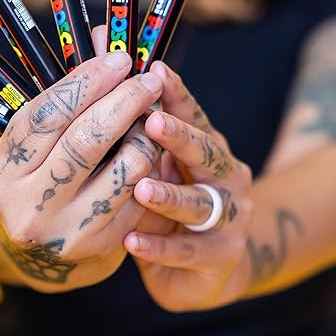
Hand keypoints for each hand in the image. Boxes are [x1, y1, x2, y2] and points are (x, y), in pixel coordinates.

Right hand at [0, 51, 162, 291]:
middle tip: (148, 80)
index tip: (120, 60)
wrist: (37, 258)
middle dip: (124, 101)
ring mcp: (66, 231)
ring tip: (151, 117)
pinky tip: (151, 149)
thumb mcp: (36, 145)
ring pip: (124, 168)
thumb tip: (106, 35)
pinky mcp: (102, 248)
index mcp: (3, 174)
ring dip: (145, 134)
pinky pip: (139, 194)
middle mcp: (28, 206)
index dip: (88, 82)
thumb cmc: (36, 186)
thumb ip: (67, 94)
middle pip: (85, 140)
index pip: (47, 116)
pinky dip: (150, 165)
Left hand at [124, 62, 253, 310]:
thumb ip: (137, 128)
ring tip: (141, 188)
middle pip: (207, 152)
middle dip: (180, 137)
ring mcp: (229, 218)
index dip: (176, 93)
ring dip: (170, 195)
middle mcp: (226, 176)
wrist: (207, 267)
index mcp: (209, 148)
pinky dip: (158, 246)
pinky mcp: (220, 257)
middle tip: (152, 122)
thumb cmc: (170, 203)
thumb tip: (105, 68)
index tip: (155, 70)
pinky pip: (186, 251)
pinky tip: (130, 241)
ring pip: (200, 204)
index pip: (194, 114)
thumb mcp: (155, 165)